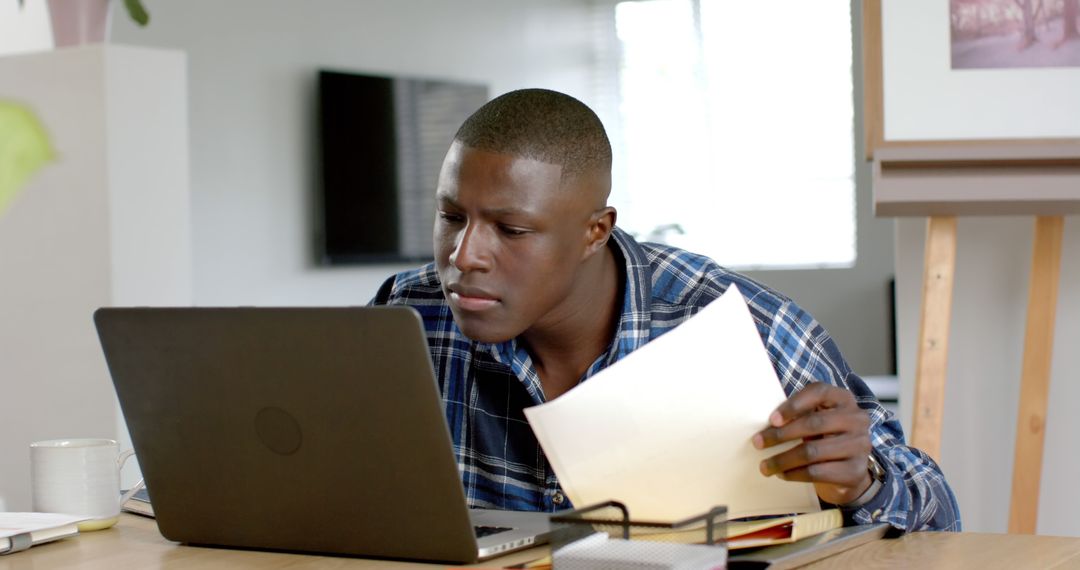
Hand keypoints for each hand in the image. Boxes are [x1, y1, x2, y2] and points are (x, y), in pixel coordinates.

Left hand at [752, 382, 872, 504]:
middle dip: (781, 435)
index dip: (794, 405)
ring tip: (765, 466)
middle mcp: (857, 419)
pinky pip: (817, 472)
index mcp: (843, 399)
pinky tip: (783, 474)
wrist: (849, 471)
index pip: (819, 392)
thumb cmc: (825, 438)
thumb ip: (799, 414)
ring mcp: (860, 445)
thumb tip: (766, 425)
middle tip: (758, 443)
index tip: (772, 420)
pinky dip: (795, 474)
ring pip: (813, 451)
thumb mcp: (816, 419)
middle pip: (814, 423)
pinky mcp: (855, 471)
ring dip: (783, 460)